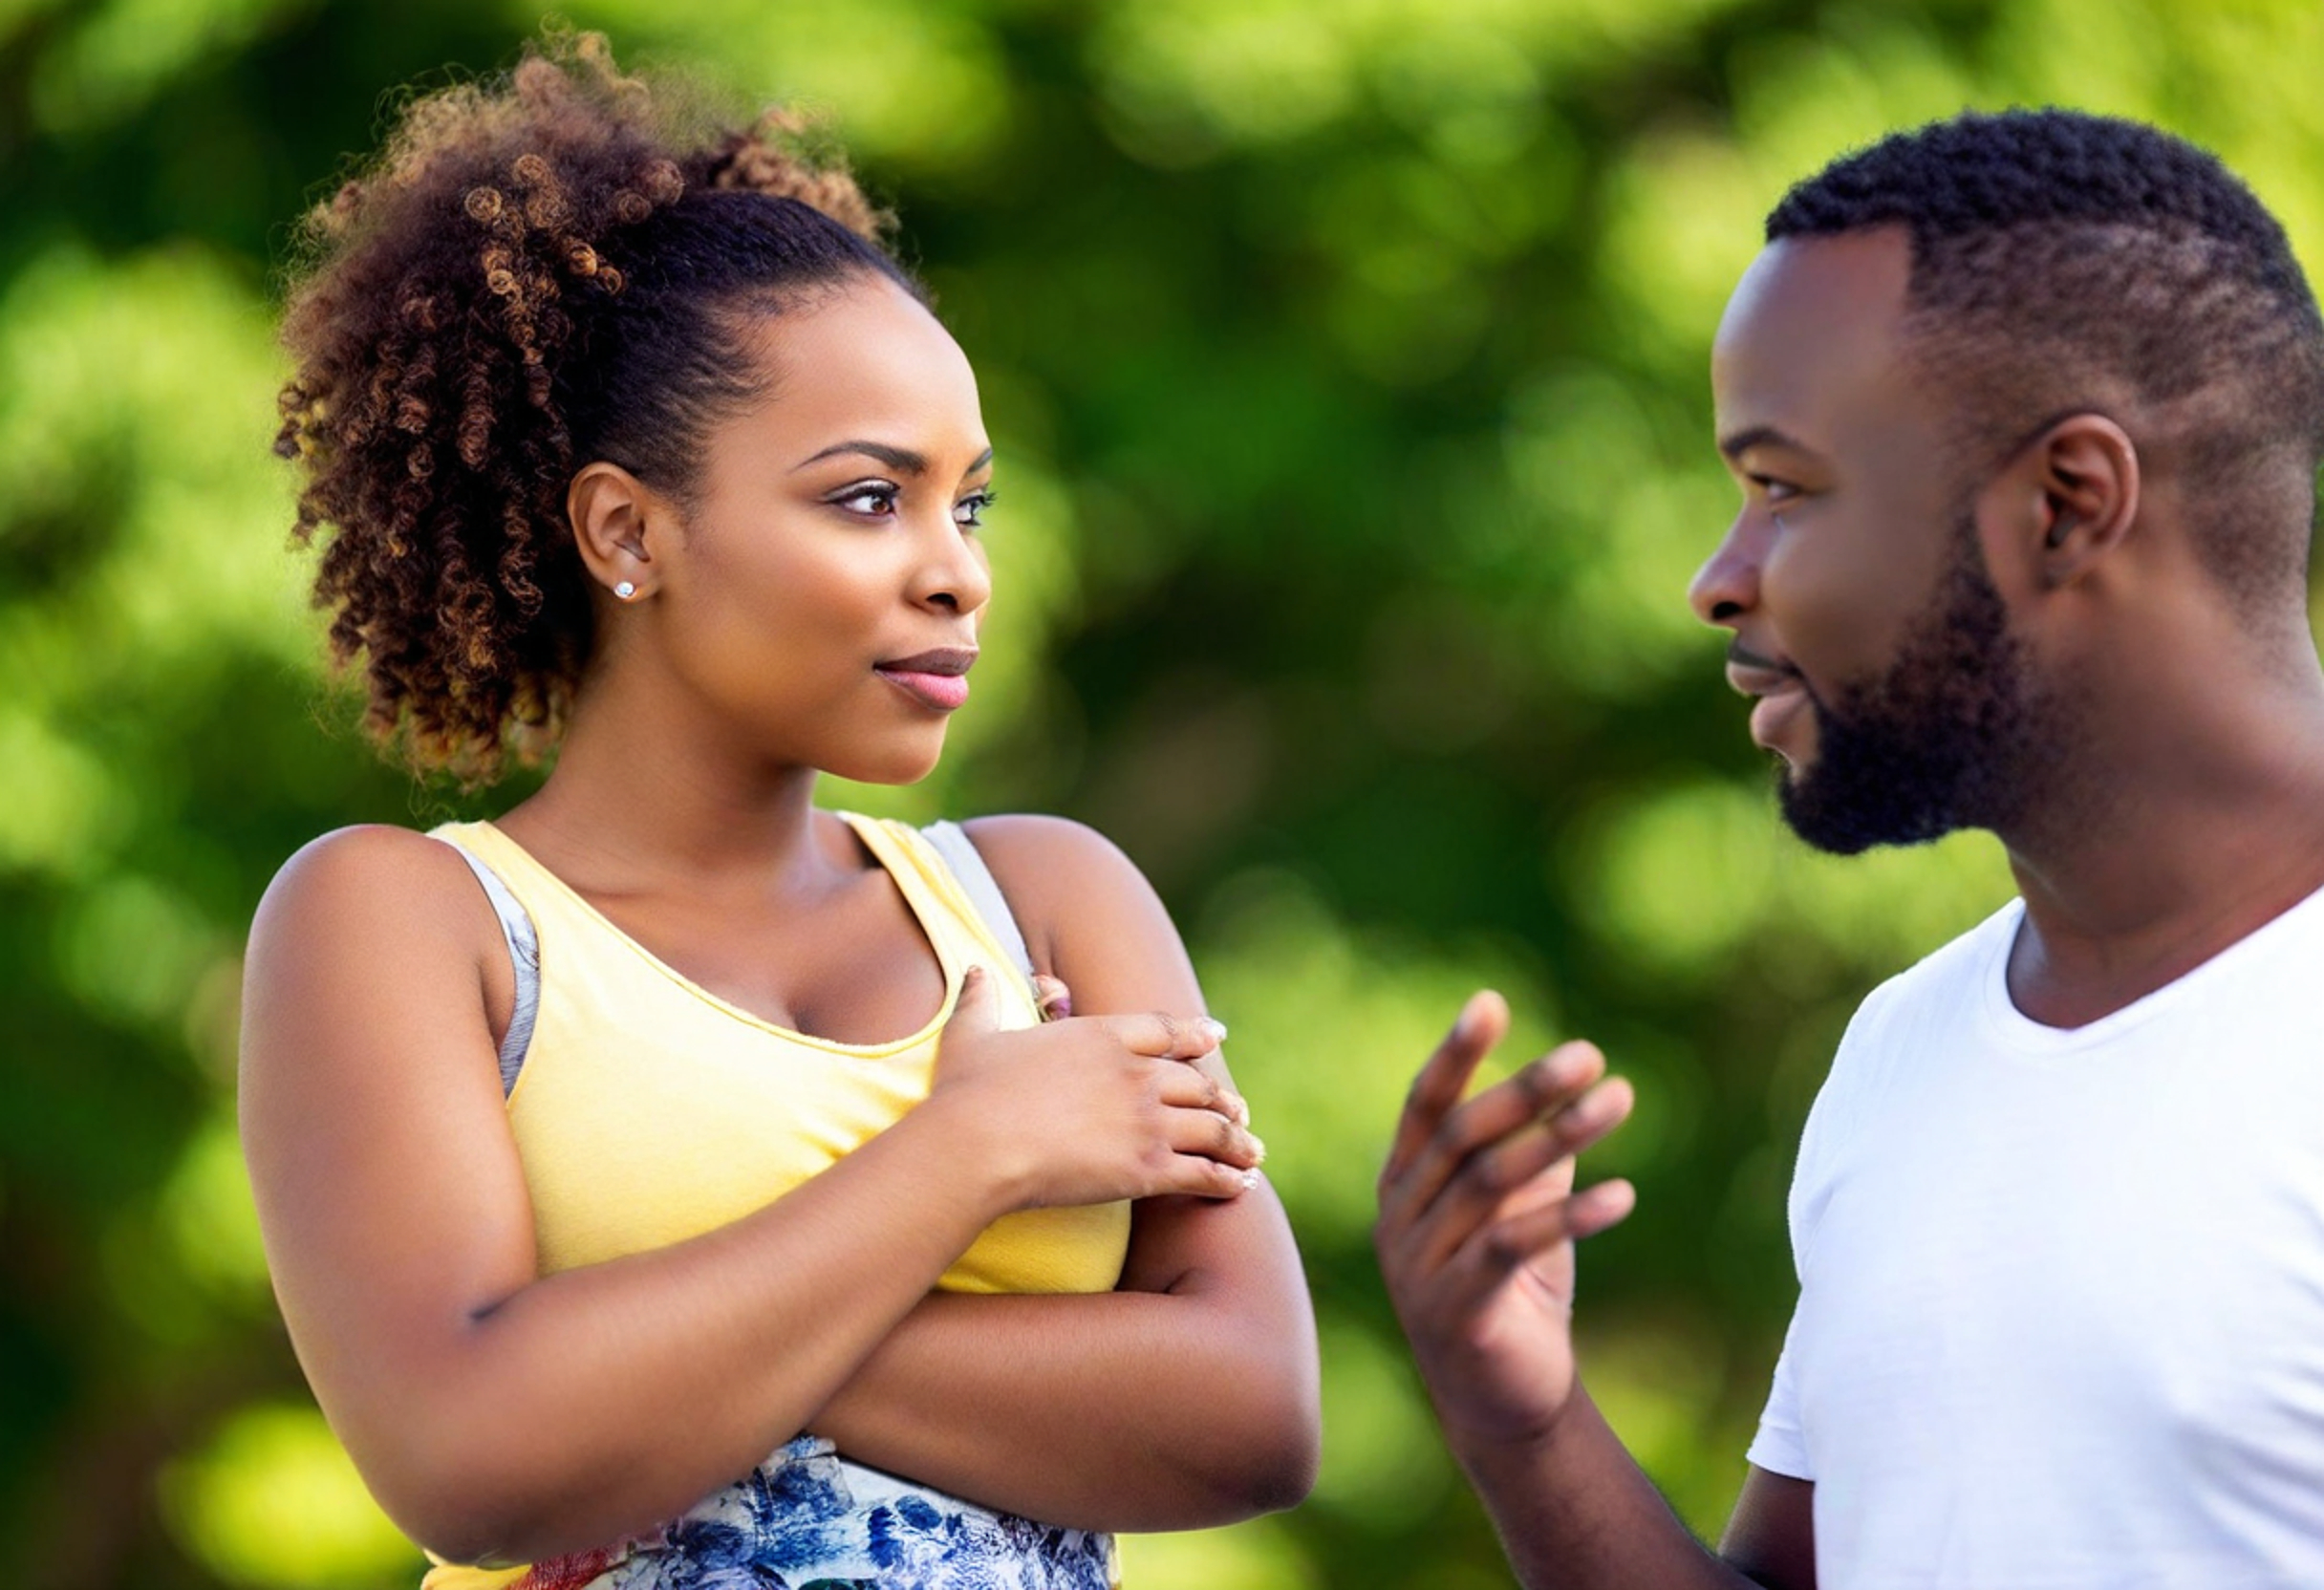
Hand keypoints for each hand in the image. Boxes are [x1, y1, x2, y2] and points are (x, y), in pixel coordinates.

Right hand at [934, 966, 1262, 1210]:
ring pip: (1211, 1128)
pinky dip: (1226, 1179)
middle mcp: (1135, 1073)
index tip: (1216, 1037)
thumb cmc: (968, 1091)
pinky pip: (1203, 1172)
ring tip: (1252, 1153)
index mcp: (1101, 1036)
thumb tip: (974, 969)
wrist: (976, 1142)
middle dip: (1220, 1098)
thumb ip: (980, 1000)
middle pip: (1196, 1083)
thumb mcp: (972, 1034)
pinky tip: (1241, 1187)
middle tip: (1238, 1110)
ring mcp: (1146, 1120)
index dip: (1195, 1033)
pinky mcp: (1147, 1167)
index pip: (1164, 1030)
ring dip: (1235, 1141)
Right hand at [1374, 991, 1636, 1447]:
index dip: (1456, 1054)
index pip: (1425, 1105)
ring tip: (1619, 1101)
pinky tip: (1623, 1193)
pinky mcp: (1456, 1311)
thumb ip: (1534, 1155)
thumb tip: (1572, 1085)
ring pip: (1489, 1184)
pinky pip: (1512, 1247)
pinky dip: (1570, 1216)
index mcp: (1404, 1184)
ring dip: (1560, 1138)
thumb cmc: (1511, 1293)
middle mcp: (1400, 1219)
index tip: (1491, 1002)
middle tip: (1589, 1054)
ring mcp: (1419, 1267)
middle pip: (1462, 1136)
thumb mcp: (1522, 1212)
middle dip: (1527, 1089)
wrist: (1503, 1405)